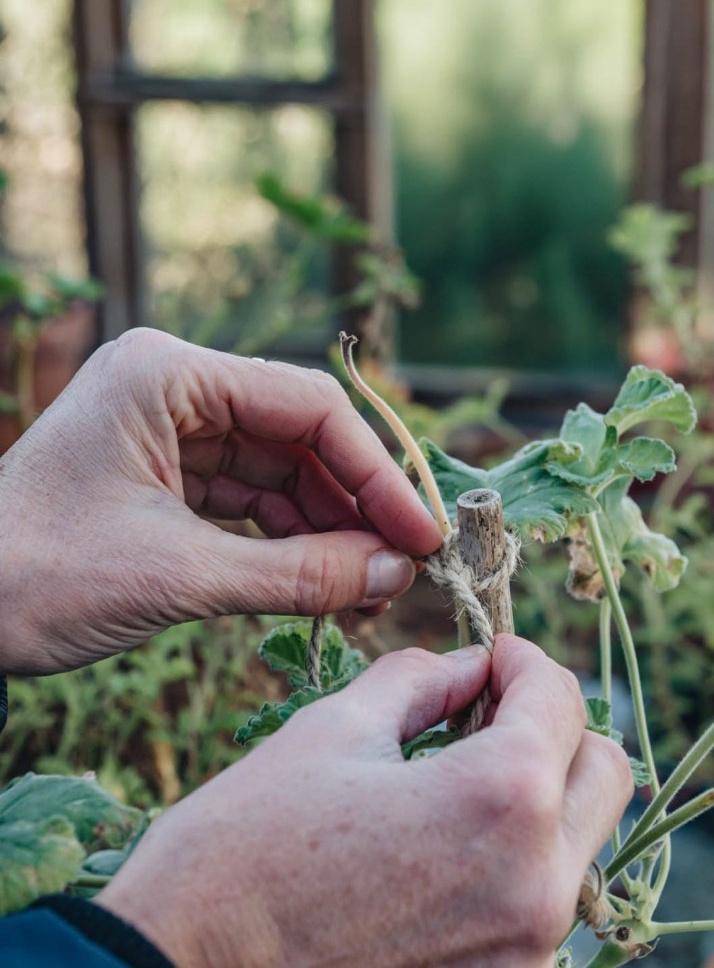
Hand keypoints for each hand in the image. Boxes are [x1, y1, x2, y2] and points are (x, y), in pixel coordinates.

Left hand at [0, 328, 441, 673]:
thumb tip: (395, 575)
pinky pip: (250, 505)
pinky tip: (328, 586)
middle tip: (406, 571)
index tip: (421, 534)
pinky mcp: (166, 478)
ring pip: (282, 475)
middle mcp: (175, 388)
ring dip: (330, 533)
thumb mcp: (179, 576)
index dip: (377, 473)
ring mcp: (170, 432)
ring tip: (371, 593)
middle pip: (301, 438)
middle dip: (357, 508)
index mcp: (169, 374)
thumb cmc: (37, 577)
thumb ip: (298, 574)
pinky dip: (290, 546)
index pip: (308, 407)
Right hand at [99, 636, 632, 967]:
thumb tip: (470, 668)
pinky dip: (495, 909)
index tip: (492, 661)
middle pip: (604, 778)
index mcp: (502, 799)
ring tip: (445, 814)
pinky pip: (529, 946)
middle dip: (555, 736)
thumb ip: (422, 679)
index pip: (561, 699)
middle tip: (489, 725)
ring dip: (530, 823)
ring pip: (573, 864)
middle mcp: (539, 892)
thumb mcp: (328, 730)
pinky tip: (423, 901)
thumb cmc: (238, 851)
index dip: (524, 663)